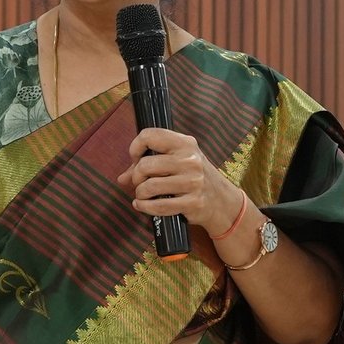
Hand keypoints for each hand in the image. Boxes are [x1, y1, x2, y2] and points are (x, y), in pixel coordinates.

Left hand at [117, 128, 241, 232]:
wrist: (221, 200)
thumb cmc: (193, 177)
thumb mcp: (178, 162)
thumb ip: (149, 164)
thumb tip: (122, 178)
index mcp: (185, 143)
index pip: (150, 135)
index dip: (135, 147)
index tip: (136, 158)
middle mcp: (189, 159)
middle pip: (145, 165)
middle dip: (136, 177)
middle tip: (139, 182)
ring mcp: (192, 181)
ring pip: (149, 187)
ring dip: (140, 194)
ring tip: (143, 195)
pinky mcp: (192, 202)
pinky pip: (158, 206)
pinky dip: (144, 207)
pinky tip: (142, 206)